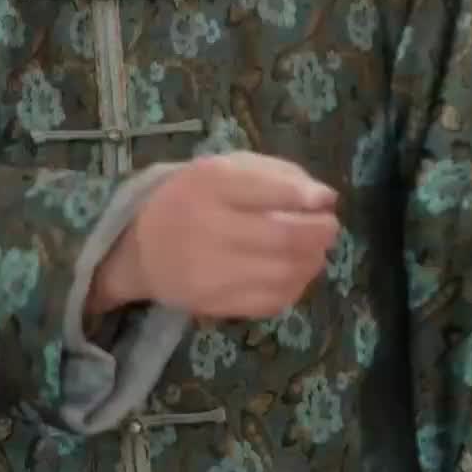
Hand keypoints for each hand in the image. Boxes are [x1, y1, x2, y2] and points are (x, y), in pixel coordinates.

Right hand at [89, 153, 339, 319]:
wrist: (142, 248)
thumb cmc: (194, 198)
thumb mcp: (226, 167)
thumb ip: (277, 174)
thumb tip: (325, 198)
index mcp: (208, 184)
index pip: (266, 190)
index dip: (306, 196)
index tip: (326, 199)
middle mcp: (207, 228)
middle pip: (282, 238)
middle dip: (320, 233)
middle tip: (329, 227)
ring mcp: (210, 273)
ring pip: (283, 274)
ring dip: (312, 261)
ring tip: (314, 250)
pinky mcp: (215, 304)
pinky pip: (272, 301)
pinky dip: (295, 286)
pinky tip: (294, 272)